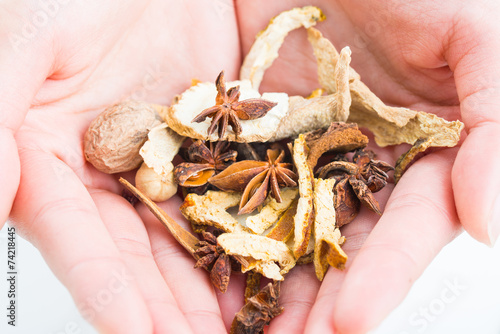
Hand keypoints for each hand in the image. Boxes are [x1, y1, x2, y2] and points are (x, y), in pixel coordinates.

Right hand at [1, 0, 241, 331]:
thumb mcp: (21, 46)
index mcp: (55, 163)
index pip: (85, 244)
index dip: (110, 293)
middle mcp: (113, 172)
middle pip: (145, 253)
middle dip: (171, 309)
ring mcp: (167, 156)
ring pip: (194, 231)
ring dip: (217, 282)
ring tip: (246, 327)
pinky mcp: (213, 135)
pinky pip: (236, 185)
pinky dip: (252, 224)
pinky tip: (274, 260)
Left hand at [236, 0, 499, 332]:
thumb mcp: (473, 35)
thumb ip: (497, 120)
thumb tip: (490, 225)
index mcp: (417, 147)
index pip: (407, 226)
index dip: (384, 274)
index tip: (352, 321)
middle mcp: (358, 158)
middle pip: (341, 241)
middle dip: (318, 299)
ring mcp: (301, 147)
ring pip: (284, 223)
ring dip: (266, 279)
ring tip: (240, 331)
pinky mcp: (249, 131)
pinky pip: (234, 181)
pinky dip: (221, 222)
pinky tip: (205, 264)